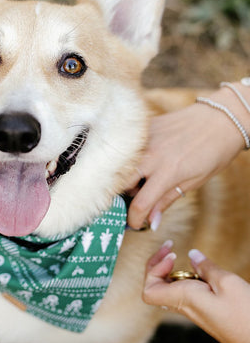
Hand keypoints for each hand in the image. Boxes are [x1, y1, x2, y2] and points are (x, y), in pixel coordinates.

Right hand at [127, 84, 249, 229]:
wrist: (220, 119)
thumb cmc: (214, 152)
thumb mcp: (195, 181)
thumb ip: (168, 199)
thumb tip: (152, 220)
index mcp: (167, 173)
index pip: (140, 204)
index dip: (135, 219)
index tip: (136, 223)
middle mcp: (151, 156)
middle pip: (122, 184)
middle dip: (126, 196)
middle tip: (140, 197)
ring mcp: (146, 139)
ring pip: (122, 165)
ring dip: (128, 177)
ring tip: (145, 177)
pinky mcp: (146, 127)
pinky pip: (130, 147)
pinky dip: (134, 158)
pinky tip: (148, 158)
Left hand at [143, 242, 249, 342]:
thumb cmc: (245, 318)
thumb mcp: (227, 283)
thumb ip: (207, 267)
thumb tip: (192, 255)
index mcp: (184, 299)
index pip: (149, 290)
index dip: (152, 270)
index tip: (172, 256)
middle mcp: (184, 306)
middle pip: (155, 287)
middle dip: (158, 264)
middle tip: (170, 248)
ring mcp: (193, 310)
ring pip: (169, 289)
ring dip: (171, 270)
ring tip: (183, 256)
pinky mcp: (203, 311)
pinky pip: (184, 293)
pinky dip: (186, 278)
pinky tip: (199, 271)